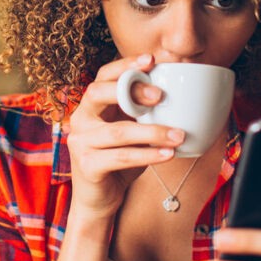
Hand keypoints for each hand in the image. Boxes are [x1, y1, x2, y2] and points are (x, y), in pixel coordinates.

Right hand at [65, 54, 185, 218]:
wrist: (99, 200)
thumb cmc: (119, 162)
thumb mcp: (131, 132)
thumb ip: (143, 113)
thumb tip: (180, 94)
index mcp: (91, 106)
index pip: (103, 76)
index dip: (125, 65)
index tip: (151, 60)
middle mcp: (80, 119)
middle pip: (98, 93)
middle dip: (131, 90)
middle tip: (161, 96)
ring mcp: (80, 142)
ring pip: (118, 131)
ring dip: (153, 131)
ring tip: (179, 134)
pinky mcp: (87, 165)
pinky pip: (122, 157)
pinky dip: (148, 155)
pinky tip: (168, 154)